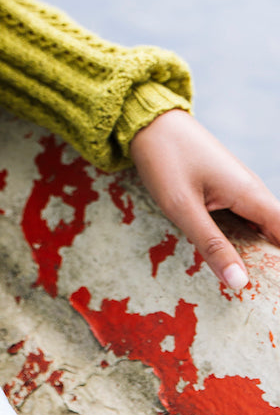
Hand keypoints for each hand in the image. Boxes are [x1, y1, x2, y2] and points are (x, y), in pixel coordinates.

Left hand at [129, 109, 279, 290]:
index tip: (273, 287)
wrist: (147, 120)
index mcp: (250, 194)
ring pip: (261, 230)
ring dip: (257, 254)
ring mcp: (239, 189)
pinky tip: (230, 258)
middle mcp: (252, 191)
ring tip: (245, 283)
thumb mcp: (183, 207)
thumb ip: (212, 245)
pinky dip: (242, 240)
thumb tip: (241, 283)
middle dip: (272, 263)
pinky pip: (245, 220)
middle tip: (260, 294)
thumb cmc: (164, 158)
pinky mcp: (225, 189)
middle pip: (277, 235)